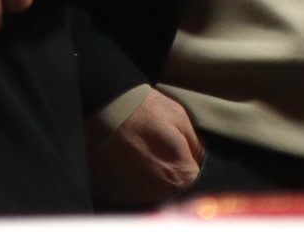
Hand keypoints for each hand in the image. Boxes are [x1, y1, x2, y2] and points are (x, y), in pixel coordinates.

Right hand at [88, 87, 203, 207]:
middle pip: (171, 190)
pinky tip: (124, 161)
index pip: (193, 180)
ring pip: (149, 194)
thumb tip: (200, 159)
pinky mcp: (113, 193)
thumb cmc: (143, 110)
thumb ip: (197, 145)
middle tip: (153, 149)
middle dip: (167, 173)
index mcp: (181, 176)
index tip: (174, 150)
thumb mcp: (180, 118)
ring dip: (147, 179)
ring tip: (137, 154)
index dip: (185, 163)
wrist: (103, 107)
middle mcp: (159, 192)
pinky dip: (127, 181)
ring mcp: (134, 195)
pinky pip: (127, 194)